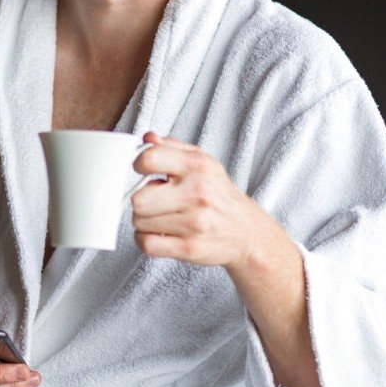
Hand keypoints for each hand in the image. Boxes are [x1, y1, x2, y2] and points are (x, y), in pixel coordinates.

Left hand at [130, 132, 298, 272]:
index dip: (138, 164)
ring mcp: (194, 223)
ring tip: (162, 217)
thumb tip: (147, 138)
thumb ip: (172, 147)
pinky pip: (146, 244)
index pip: (149, 158)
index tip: (143, 171)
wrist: (247, 232)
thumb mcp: (203, 162)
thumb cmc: (219, 196)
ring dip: (145, 221)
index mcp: (197, 166)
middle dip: (141, 200)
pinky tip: (158, 233)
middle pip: (138, 199)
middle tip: (154, 200)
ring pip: (139, 222)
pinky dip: (146, 240)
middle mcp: (196, 193)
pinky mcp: (189, 248)